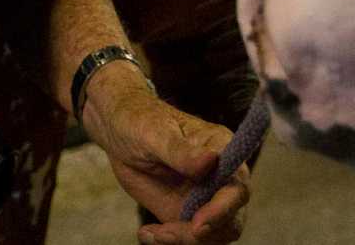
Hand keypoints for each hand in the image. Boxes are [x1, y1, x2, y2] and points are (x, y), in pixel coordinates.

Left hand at [82, 78, 249, 244]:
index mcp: (223, 149)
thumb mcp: (154, 133)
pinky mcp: (186, 212)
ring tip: (152, 233)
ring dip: (184, 239)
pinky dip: (170, 241)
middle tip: (168, 234)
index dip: (223, 209)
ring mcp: (204, 198)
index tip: (199, 223)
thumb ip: (180, 151)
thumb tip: (210, 161)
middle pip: (231, 219)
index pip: (237, 186)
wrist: (118, 131)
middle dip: (204, 233)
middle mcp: (220, 178)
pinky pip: (189, 237)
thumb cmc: (140, 121)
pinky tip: (146, 234)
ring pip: (213, 235)